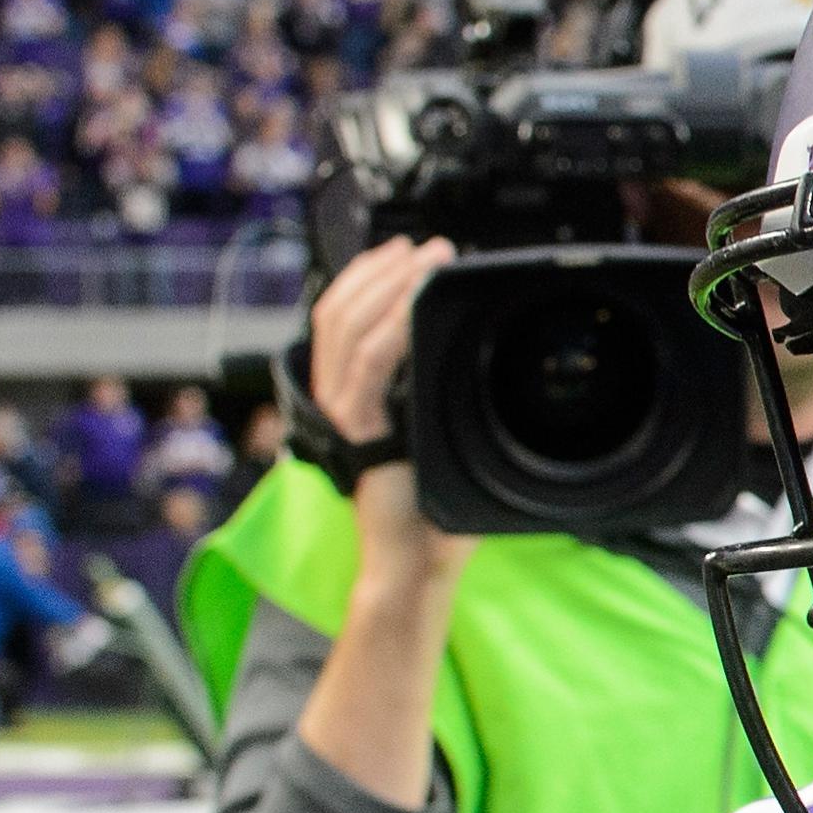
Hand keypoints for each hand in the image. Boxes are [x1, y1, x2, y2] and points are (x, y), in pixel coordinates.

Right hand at [308, 234, 468, 591]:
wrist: (416, 564)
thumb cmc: (433, 515)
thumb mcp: (443, 440)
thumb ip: (444, 400)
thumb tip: (475, 362)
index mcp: (351, 399)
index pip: (342, 321)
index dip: (368, 279)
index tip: (406, 254)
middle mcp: (337, 401)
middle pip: (339, 312)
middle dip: (381, 270)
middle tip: (424, 249)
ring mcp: (340, 414)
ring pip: (347, 327)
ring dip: (388, 285)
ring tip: (426, 260)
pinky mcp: (354, 431)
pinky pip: (368, 365)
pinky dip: (391, 326)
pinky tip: (414, 303)